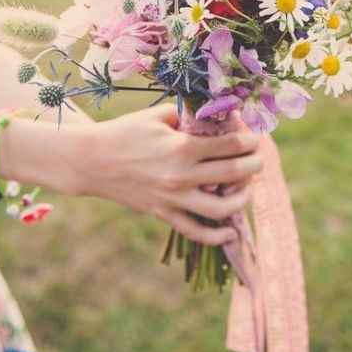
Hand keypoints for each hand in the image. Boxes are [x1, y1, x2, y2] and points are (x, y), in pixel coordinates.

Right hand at [65, 104, 262, 245]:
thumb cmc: (125, 131)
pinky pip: (195, 231)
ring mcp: (173, 198)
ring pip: (220, 209)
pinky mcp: (163, 214)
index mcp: (182, 147)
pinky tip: (229, 231)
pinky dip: (216, 236)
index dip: (249, 142)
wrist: (92, 161)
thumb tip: (209, 119)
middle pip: (232, 174)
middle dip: (253, 166)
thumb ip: (185, 116)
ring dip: (241, 199)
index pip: (229, 146)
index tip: (257, 139)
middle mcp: (182, 175)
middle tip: (259, 160)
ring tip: (246, 189)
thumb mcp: (157, 116)